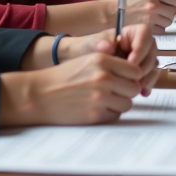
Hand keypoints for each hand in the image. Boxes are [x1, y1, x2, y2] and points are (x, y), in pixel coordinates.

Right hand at [0, 51, 144, 125]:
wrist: (39, 94)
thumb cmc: (63, 77)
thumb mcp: (87, 61)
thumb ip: (111, 65)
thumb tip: (136, 76)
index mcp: (103, 60)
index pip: (135, 71)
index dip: (132, 77)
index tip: (125, 80)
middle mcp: (104, 77)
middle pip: (133, 88)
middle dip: (126, 91)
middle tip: (115, 92)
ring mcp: (100, 97)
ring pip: (127, 104)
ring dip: (118, 104)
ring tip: (104, 100)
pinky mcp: (95, 114)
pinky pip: (114, 115)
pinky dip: (109, 114)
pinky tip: (96, 108)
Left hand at [58, 25, 158, 93]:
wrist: (84, 67)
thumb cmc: (88, 50)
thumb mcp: (92, 45)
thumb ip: (100, 44)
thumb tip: (107, 47)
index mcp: (131, 33)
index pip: (144, 33)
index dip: (142, 46)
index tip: (131, 61)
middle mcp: (139, 45)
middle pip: (152, 51)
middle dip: (144, 66)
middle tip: (134, 78)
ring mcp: (142, 59)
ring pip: (153, 66)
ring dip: (147, 77)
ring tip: (137, 88)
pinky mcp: (141, 73)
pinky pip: (150, 78)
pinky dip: (147, 85)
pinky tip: (142, 93)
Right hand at [124, 0, 175, 32]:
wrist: (112, 13)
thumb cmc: (127, 2)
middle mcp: (154, 4)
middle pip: (173, 12)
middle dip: (170, 13)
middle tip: (162, 12)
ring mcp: (151, 17)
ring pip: (169, 22)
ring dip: (164, 21)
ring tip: (154, 18)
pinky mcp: (148, 28)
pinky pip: (162, 30)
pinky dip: (159, 28)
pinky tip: (151, 24)